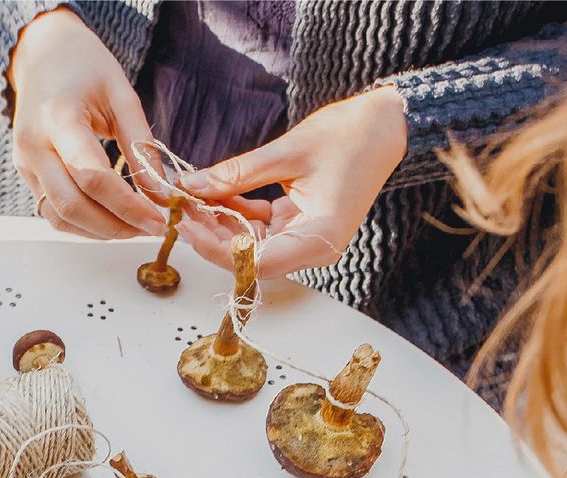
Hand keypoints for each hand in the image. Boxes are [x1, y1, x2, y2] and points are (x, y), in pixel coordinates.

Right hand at [8, 8, 165, 238]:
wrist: (43, 56)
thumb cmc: (85, 68)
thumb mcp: (121, 94)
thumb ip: (141, 145)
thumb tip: (159, 195)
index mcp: (57, 119)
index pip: (92, 178)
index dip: (128, 206)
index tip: (158, 219)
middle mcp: (33, 147)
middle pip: (72, 207)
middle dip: (115, 226)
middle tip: (149, 229)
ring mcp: (25, 165)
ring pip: (60, 219)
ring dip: (99, 232)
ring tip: (134, 227)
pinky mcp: (27, 176)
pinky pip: (54, 214)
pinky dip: (84, 225)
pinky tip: (111, 219)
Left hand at [176, 87, 407, 276]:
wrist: (386, 125)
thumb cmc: (351, 135)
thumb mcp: (288, 151)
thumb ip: (237, 173)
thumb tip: (191, 185)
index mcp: (319, 238)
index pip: (257, 262)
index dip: (216, 250)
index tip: (187, 229)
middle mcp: (311, 248)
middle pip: (248, 257)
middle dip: (210, 235)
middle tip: (180, 210)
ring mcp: (303, 238)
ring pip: (248, 242)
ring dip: (218, 222)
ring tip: (190, 198)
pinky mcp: (296, 225)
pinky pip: (257, 227)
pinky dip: (234, 212)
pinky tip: (212, 193)